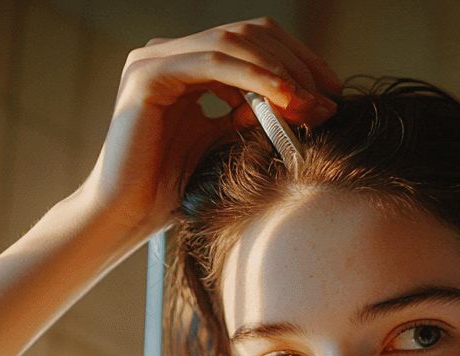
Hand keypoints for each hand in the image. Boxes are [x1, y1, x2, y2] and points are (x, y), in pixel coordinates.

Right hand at [79, 18, 341, 234]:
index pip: (253, 41)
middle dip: (295, 64)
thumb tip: (313, 102)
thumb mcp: (231, 145)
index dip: (297, 59)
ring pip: (233, 41)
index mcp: (188, 65)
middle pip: (248, 33)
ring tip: (309, 102)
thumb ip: (260, 117)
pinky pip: (213, 62)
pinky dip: (254, 77)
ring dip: (280, 70)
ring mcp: (154, 59)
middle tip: (326, 99)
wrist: (128, 217)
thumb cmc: (175, 191)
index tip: (331, 91)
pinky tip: (283, 97)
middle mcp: (170, 54)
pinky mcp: (148, 75)